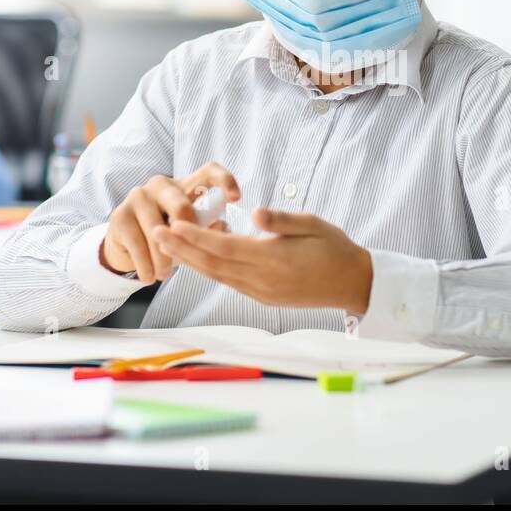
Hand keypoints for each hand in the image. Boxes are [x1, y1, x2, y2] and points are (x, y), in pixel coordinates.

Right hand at [101, 162, 239, 283]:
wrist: (125, 244)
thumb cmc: (168, 235)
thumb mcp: (190, 232)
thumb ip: (207, 228)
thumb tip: (223, 228)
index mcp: (185, 185)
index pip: (208, 171)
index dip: (225, 180)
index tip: (237, 199)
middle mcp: (161, 185)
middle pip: (182, 206)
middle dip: (187, 235)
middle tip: (187, 253)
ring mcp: (137, 197)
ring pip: (159, 232)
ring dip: (164, 260)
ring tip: (165, 275)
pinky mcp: (120, 215)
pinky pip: (138, 245)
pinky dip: (146, 267)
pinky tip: (149, 278)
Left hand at [151, 208, 373, 312]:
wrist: (353, 283)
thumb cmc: (336, 248)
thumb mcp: (314, 225)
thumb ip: (282, 220)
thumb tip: (255, 212)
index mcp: (274, 259)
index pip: (224, 247)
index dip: (195, 236)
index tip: (173, 223)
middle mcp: (263, 280)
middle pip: (213, 264)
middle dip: (182, 249)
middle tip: (156, 233)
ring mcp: (262, 292)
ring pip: (217, 276)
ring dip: (190, 261)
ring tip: (168, 246)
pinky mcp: (264, 297)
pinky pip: (229, 282)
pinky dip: (210, 269)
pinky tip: (197, 259)